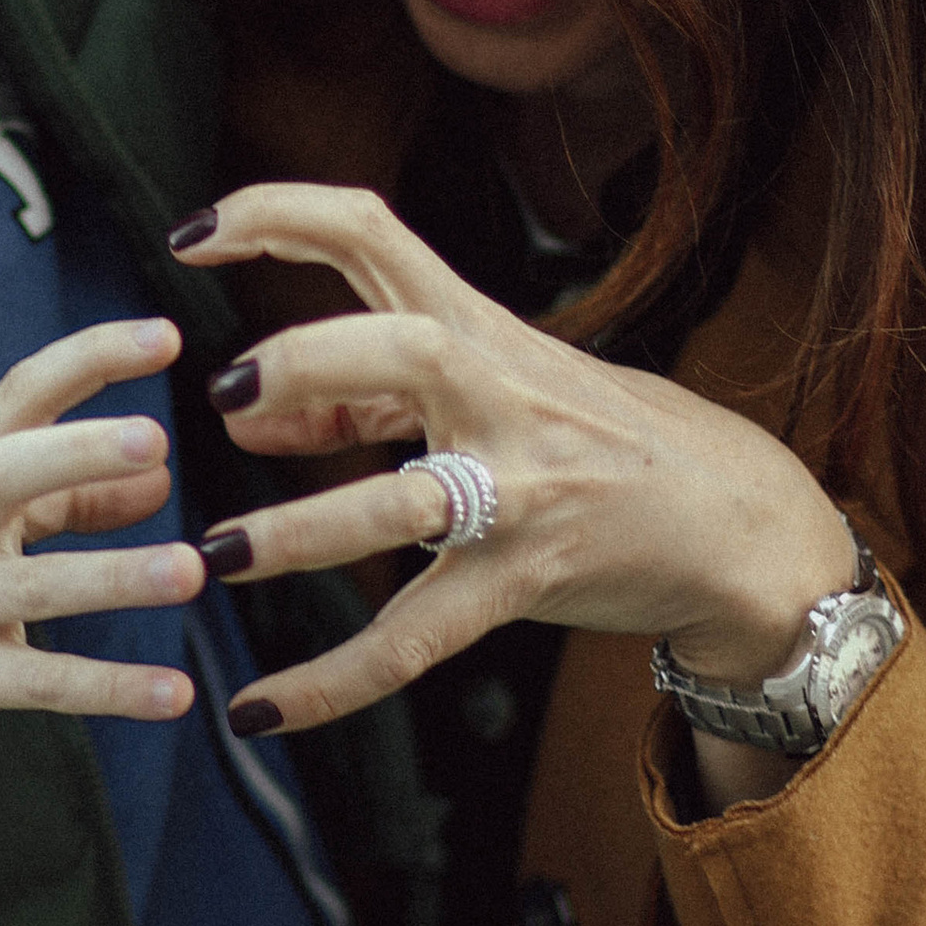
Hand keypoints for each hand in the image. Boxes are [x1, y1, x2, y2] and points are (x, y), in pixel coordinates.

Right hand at [0, 317, 203, 759]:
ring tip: (190, 571)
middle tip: (156, 439)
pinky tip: (176, 694)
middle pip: (0, 473)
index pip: (19, 396)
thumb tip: (161, 477)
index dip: (88, 360)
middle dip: (75, 451)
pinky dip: (108, 689)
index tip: (164, 335)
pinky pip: (37, 683)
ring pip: (30, 587)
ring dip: (112, 578)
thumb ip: (70, 496)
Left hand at [172, 185, 855, 783]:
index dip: (278, 214)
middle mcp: (502, 395)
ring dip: (302, 531)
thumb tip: (246, 415)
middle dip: (308, 360)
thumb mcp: (495, 385)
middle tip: (224, 388)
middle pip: (404, 346)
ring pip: (405, 504)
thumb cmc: (600, 439)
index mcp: (483, 329)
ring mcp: (520, 492)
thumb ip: (368, 395)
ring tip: (217, 554)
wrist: (735, 521)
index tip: (191, 234)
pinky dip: (332, 681)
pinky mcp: (526, 581)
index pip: (373, 234)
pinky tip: (258, 711)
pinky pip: (416, 640)